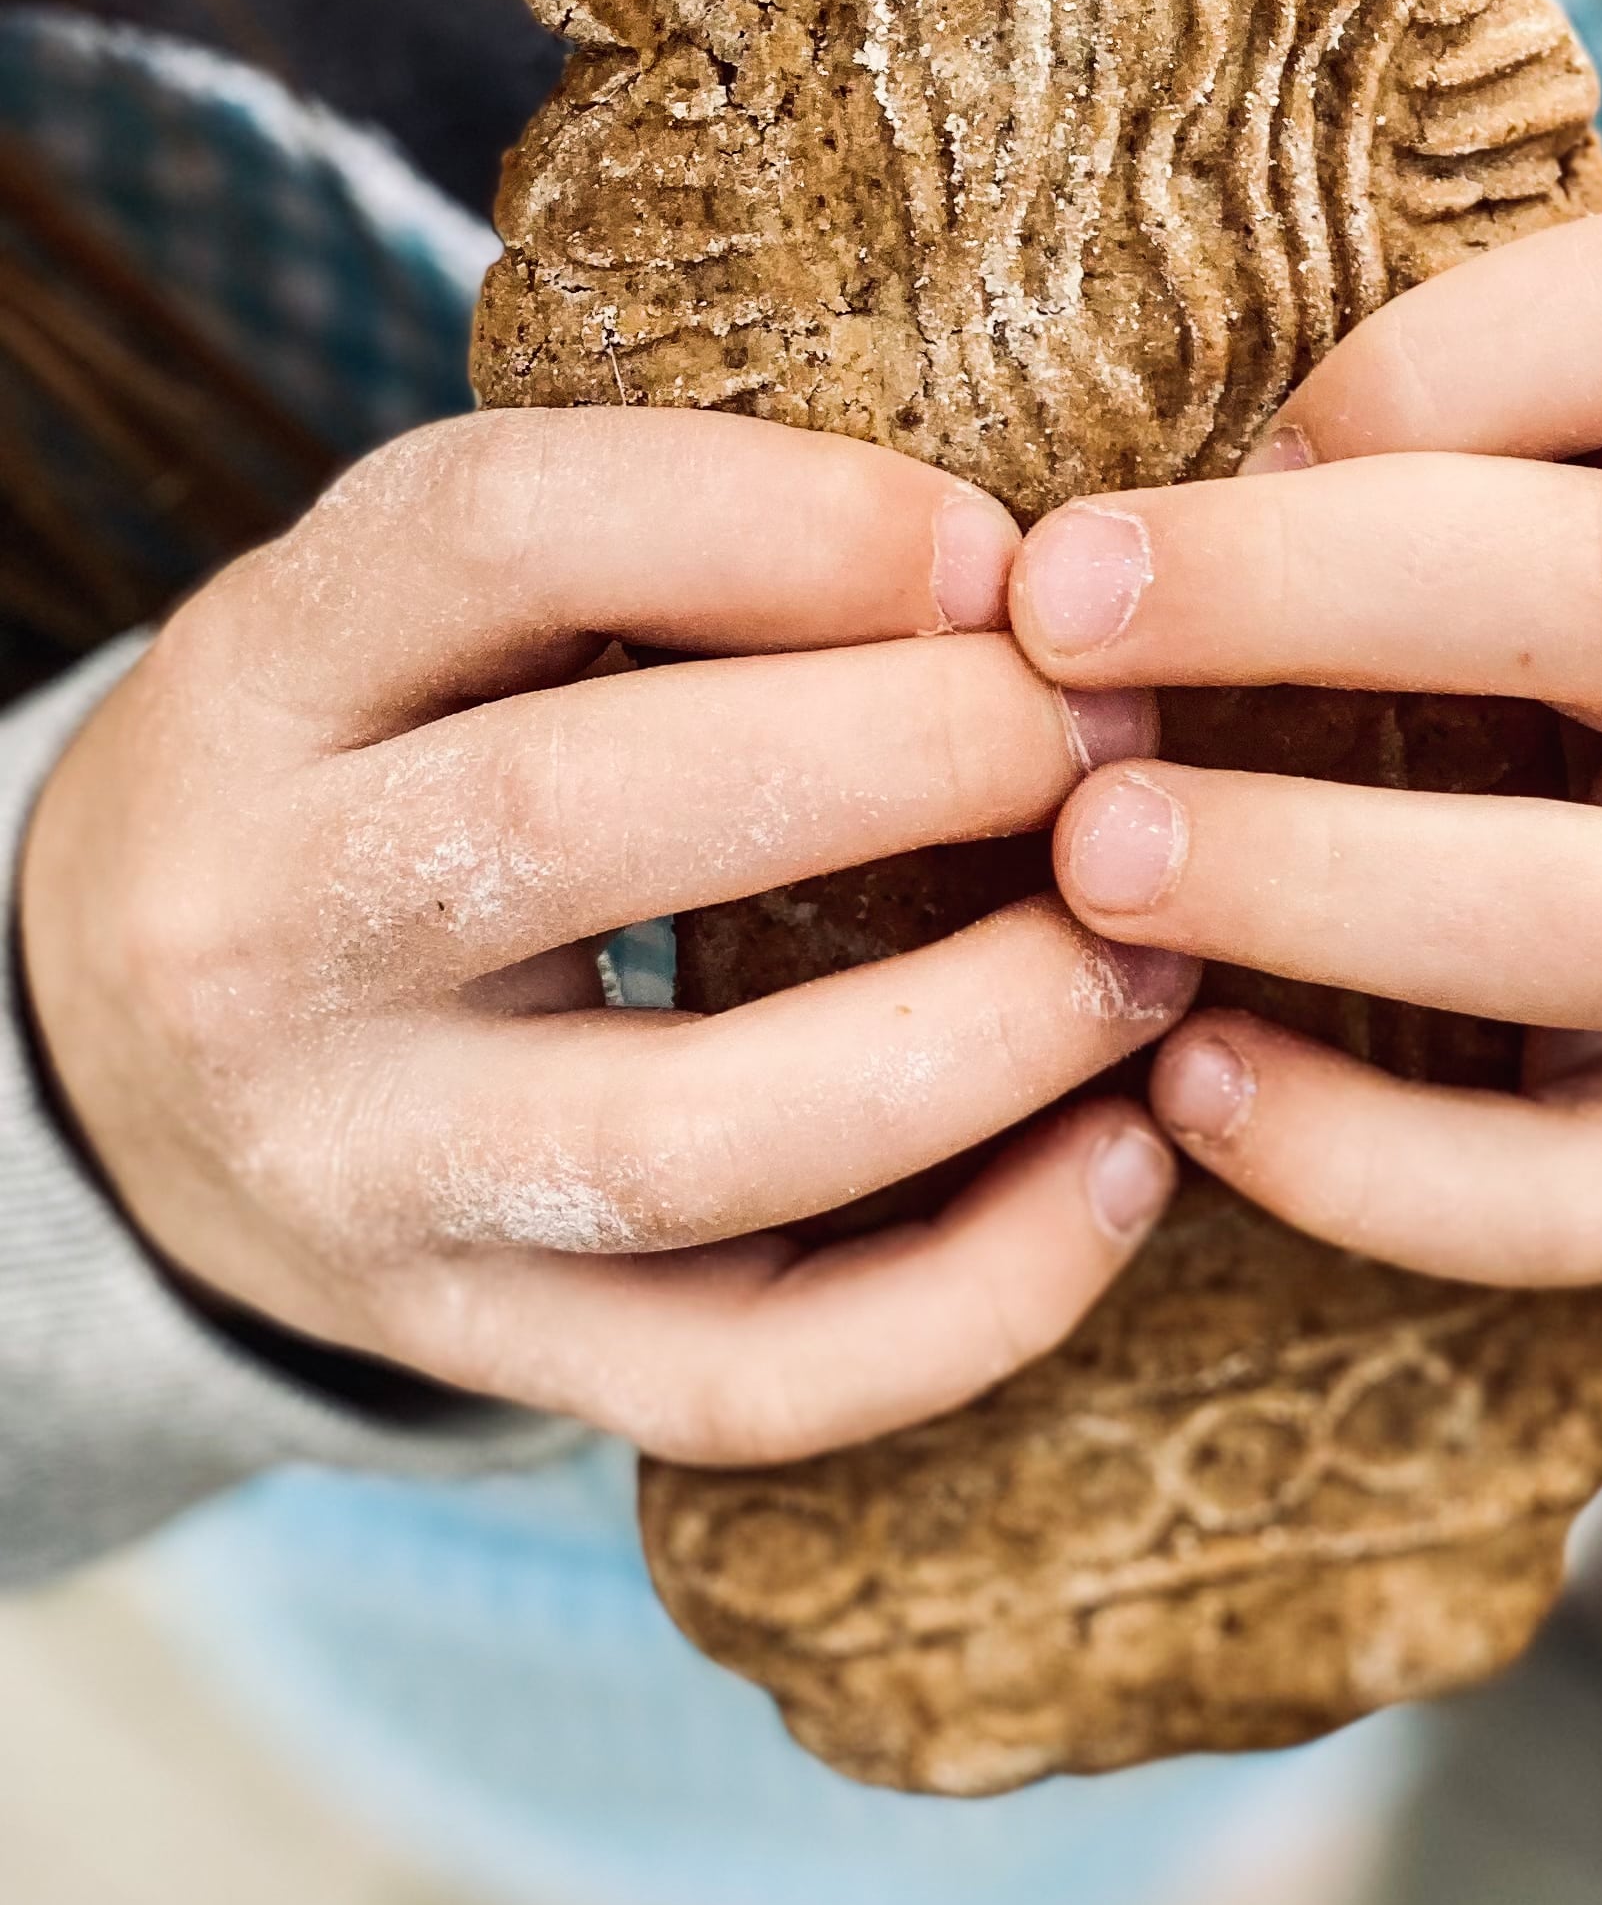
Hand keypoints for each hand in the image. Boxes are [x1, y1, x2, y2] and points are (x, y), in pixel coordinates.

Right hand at [18, 411, 1193, 1463]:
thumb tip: (1041, 568)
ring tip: (1158, 954)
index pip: (506, 536)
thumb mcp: (439, 614)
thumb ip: (661, 555)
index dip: (792, 526)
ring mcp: (359, 1175)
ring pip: (687, 1141)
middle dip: (914, 756)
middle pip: (584, 817)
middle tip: (1121, 731)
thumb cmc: (390, 774)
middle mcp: (261, 930)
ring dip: (979, 1038)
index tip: (1007, 555)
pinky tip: (1127, 1169)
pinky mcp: (477, 1354)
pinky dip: (975, 1294)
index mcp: (260, 677)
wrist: (139, 1065)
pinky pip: (746, 1378)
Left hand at [1012, 211, 1601, 1284]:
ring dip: (1319, 882)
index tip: (1226, 428)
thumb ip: (1496, 421)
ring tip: (1090, 860)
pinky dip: (1366, 1163)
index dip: (1428, 356)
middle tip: (1053, 617)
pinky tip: (1186, 1087)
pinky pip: (1569, 1195)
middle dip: (1300, 591)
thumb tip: (1133, 455)